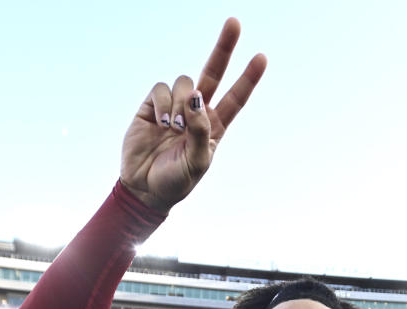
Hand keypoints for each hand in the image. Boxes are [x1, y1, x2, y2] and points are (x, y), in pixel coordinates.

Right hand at [120, 18, 266, 211]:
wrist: (144, 189)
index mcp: (214, 127)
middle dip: (224, 48)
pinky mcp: (152, 105)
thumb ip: (201, 131)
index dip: (248, 78)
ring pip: (184, 82)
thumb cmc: (176, 181)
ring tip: (174, 128)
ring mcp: (174, 106)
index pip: (236, 98)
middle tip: (234, 22)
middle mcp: (196, 112)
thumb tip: (198, 97)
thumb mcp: (197, 163)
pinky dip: (163, 102)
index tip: (262, 57)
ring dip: (181, 103)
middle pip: (213, 73)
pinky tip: (161, 123)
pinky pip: (162, 88)